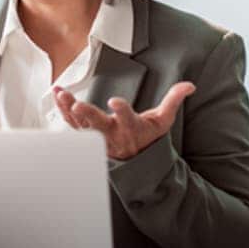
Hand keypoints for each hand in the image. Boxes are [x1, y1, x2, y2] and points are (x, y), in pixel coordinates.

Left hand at [52, 82, 195, 159]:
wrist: (134, 162)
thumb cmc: (148, 137)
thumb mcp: (163, 121)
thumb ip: (173, 100)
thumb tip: (190, 85)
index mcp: (132, 129)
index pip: (128, 120)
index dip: (122, 111)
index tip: (115, 101)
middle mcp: (113, 135)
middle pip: (99, 126)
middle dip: (88, 116)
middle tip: (79, 106)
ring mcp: (97, 137)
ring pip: (81, 125)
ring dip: (70, 110)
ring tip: (63, 95)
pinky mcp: (86, 135)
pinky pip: (72, 124)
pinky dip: (63, 110)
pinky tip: (59, 95)